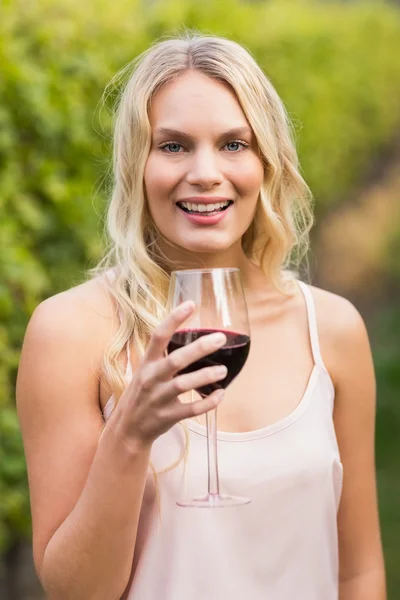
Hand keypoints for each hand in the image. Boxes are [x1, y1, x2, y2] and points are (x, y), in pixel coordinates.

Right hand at [110, 301, 226, 447]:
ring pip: (183, 385)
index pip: (158, 336)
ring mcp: (158, 398)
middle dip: (199, 349)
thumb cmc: (143, 393)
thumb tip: (193, 335)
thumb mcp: (147, 370)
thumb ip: (165, 355)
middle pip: (175, 360)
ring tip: (223, 371)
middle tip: (220, 338)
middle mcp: (151, 378)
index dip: (174, 319)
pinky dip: (207, 403)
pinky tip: (220, 394)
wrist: (128, 428)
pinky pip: (191, 410)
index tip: (191, 305)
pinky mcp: (167, 416)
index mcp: (147, 363)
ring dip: (205, 376)